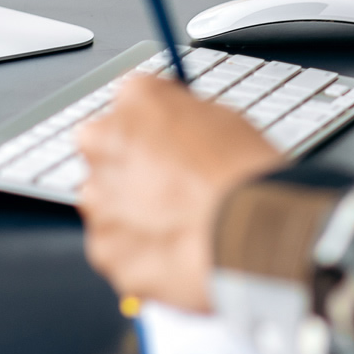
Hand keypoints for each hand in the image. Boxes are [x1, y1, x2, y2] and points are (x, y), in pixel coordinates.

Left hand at [78, 75, 281, 311]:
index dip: (151, 127)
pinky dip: (140, 253)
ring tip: (180, 225)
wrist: (253, 231)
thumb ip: (181, 119)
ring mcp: (100, 201)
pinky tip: (175, 251)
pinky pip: (118, 249)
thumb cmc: (245, 173)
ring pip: (108, 204)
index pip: (130, 104)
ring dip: (133, 212)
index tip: (164, 141)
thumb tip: (177, 128)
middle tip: (171, 188)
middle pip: (107, 153)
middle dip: (132, 169)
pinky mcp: (105, 249)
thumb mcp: (222, 117)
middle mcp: (104, 144)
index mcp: (135, 100)